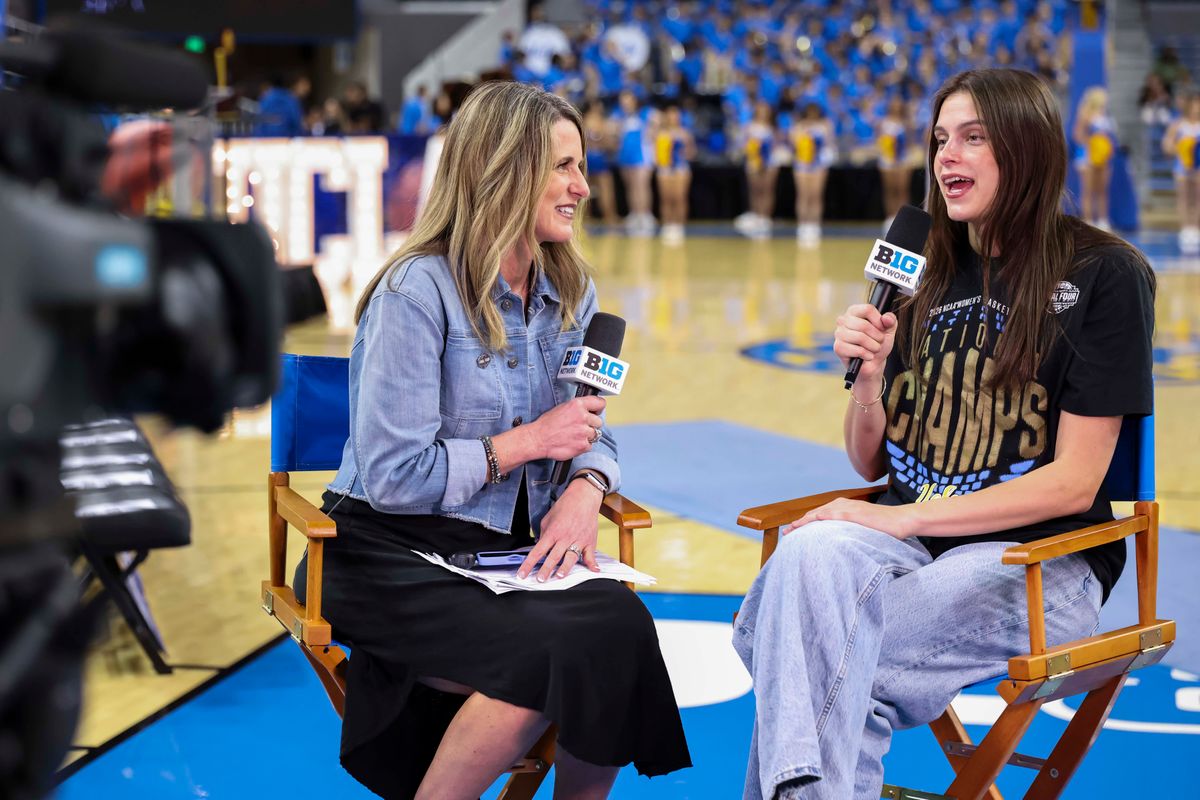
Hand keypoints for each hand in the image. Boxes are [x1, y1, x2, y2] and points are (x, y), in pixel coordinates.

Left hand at [517, 479, 602, 580]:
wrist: (583, 496)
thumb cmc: (565, 506)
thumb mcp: (548, 518)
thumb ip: (543, 534)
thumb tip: (540, 546)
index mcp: (552, 532)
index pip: (537, 551)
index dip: (528, 564)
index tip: (522, 574)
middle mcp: (565, 538)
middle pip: (553, 557)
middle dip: (545, 570)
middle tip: (539, 580)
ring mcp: (578, 540)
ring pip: (570, 558)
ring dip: (564, 568)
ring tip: (559, 577)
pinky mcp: (589, 541)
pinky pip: (590, 555)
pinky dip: (593, 563)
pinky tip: (594, 571)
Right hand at [529, 395, 606, 460]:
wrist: (538, 439)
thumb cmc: (546, 425)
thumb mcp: (562, 408)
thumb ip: (578, 408)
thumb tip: (588, 411)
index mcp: (577, 405)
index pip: (600, 403)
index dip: (598, 408)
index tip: (597, 411)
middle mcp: (582, 417)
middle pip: (598, 421)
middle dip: (591, 425)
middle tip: (579, 427)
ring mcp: (584, 432)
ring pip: (595, 434)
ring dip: (587, 436)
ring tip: (574, 436)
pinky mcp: (583, 445)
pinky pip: (589, 445)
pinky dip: (582, 446)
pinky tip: (572, 443)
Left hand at [781, 497, 915, 538]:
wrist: (902, 520)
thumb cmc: (885, 527)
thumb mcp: (863, 528)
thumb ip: (850, 532)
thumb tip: (840, 545)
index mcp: (844, 507)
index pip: (819, 515)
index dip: (805, 522)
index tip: (793, 531)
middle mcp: (843, 504)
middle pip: (815, 513)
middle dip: (799, 522)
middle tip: (786, 532)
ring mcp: (848, 508)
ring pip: (819, 513)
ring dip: (804, 521)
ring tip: (791, 530)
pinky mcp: (854, 513)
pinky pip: (832, 515)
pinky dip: (819, 518)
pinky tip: (809, 523)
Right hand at [833, 304, 896, 381]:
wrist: (874, 363)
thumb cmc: (878, 343)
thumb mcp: (888, 330)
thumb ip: (891, 321)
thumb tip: (886, 318)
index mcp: (854, 312)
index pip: (867, 309)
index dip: (879, 321)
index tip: (882, 329)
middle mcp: (843, 320)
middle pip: (864, 325)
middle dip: (877, 336)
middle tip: (878, 342)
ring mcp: (839, 334)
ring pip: (860, 338)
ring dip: (873, 346)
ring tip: (873, 349)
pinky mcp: (838, 348)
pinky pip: (857, 350)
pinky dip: (867, 355)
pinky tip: (867, 356)